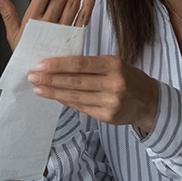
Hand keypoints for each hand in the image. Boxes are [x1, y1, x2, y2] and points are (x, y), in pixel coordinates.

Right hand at [0, 0, 95, 51]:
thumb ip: (7, 13)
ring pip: (72, 5)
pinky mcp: (73, 39)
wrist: (38, 77)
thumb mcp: (13, 34)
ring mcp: (62, 31)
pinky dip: (88, 5)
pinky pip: (83, 19)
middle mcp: (48, 23)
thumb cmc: (24, 54)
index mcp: (32, 19)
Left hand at [28, 55, 160, 134]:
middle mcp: (113, 83)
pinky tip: (55, 97)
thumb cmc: (127, 77)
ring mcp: (111, 102)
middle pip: (75, 82)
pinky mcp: (107, 117)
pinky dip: (66, 102)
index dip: (58, 65)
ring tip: (38, 88)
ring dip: (54, 93)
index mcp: (113, 64)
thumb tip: (57, 67)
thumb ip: (89, 66)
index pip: (80, 64)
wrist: (149, 101)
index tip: (40, 65)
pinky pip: (81, 108)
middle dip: (50, 79)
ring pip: (76, 97)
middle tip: (32, 77)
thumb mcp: (113, 64)